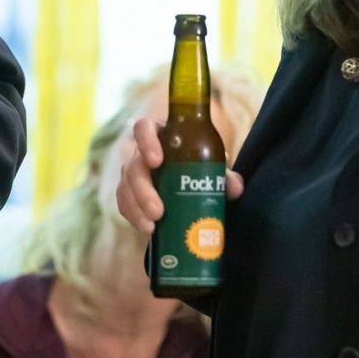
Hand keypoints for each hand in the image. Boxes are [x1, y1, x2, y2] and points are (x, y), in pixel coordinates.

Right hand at [115, 117, 243, 233]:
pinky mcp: (129, 194)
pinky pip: (124, 204)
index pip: (144, 128)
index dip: (146, 142)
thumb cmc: (201, 167)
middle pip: (134, 167)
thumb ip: (224, 176)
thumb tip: (234, 188)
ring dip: (137, 208)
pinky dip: (134, 217)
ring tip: (152, 226)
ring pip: (126, 188)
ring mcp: (133, 174)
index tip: (156, 161)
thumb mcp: (213, 168)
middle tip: (158, 211)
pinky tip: (147, 229)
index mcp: (161, 136)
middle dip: (143, 190)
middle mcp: (142, 154)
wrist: (191, 182)